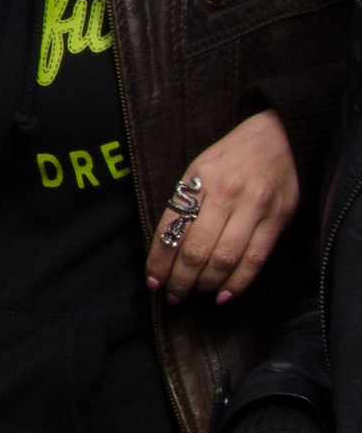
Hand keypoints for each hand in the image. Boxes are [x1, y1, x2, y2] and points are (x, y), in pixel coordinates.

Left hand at [146, 109, 297, 306]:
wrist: (281, 137)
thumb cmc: (234, 154)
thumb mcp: (201, 166)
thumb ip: (187, 200)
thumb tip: (168, 244)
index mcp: (200, 178)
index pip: (171, 227)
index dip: (159, 260)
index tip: (152, 281)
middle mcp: (226, 193)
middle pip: (196, 249)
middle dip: (180, 279)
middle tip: (173, 295)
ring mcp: (254, 207)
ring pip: (224, 259)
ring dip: (205, 284)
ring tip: (193, 295)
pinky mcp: (277, 220)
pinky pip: (255, 260)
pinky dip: (237, 283)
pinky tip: (223, 295)